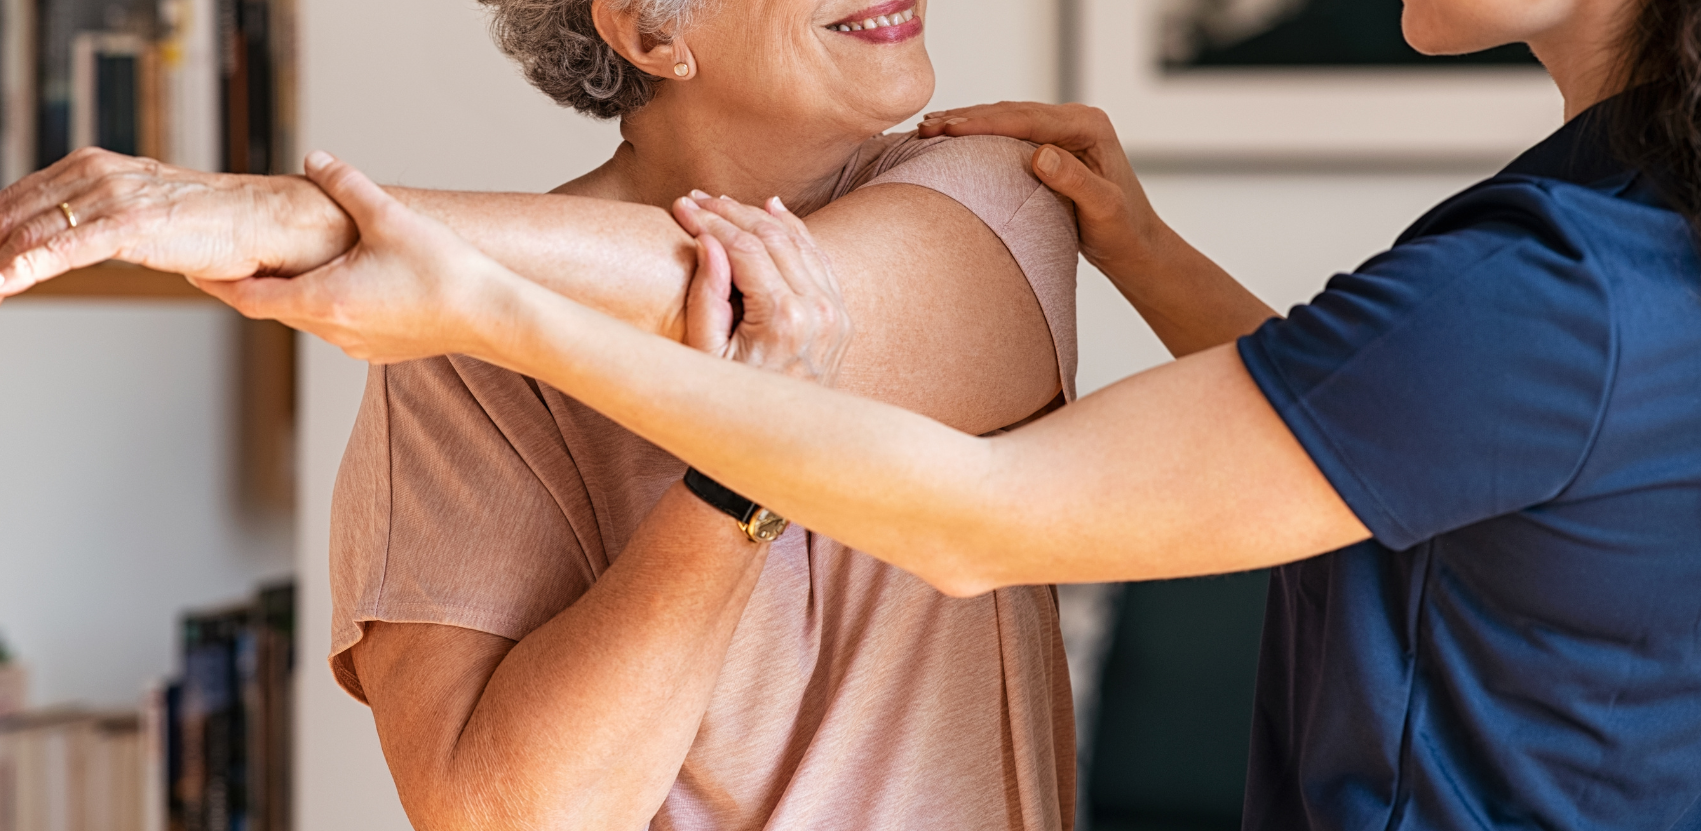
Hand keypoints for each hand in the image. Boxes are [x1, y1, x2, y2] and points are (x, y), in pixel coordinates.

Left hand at [0, 147, 354, 299]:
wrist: (269, 222)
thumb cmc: (216, 227)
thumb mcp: (143, 219)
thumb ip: (101, 224)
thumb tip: (66, 248)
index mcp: (95, 168)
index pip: (20, 198)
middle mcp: (97, 173)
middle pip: (17, 213)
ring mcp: (114, 196)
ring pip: (34, 230)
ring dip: (1, 260)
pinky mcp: (133, 223)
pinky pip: (69, 247)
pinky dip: (31, 264)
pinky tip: (8, 281)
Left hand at [194, 152, 513, 363]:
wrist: (492, 316)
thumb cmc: (445, 272)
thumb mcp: (389, 216)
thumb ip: (346, 184)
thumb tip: (316, 159)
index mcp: (322, 299)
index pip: (248, 297)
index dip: (217, 284)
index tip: (194, 272)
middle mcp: (333, 330)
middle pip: (276, 308)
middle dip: (255, 284)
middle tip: (236, 260)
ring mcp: (357, 345)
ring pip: (310, 318)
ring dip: (297, 294)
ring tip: (294, 267)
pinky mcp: (382, 350)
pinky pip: (341, 327)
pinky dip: (330, 305)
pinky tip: (349, 283)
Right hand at [670, 193, 851, 387]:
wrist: (782, 443)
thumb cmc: (734, 403)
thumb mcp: (706, 357)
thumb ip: (707, 298)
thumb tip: (708, 242)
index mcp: (783, 319)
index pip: (744, 248)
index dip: (710, 222)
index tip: (681, 208)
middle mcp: (817, 310)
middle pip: (772, 237)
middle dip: (731, 212)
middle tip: (696, 198)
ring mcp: (835, 312)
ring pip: (799, 242)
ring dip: (760, 216)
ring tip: (724, 203)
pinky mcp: (840, 316)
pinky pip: (818, 259)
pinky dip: (795, 232)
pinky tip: (772, 210)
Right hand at [918, 102, 1166, 280]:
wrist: (1136, 245)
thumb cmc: (1124, 232)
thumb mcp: (1104, 210)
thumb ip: (1075, 182)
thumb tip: (1040, 155)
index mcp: (1089, 126)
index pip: (1027, 119)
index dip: (984, 123)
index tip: (948, 129)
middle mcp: (1077, 120)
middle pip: (1012, 112)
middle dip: (967, 118)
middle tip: (926, 126)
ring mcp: (1064, 131)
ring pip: (1007, 119)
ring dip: (968, 122)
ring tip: (929, 127)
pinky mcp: (1052, 145)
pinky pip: (1010, 133)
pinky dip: (980, 135)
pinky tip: (953, 139)